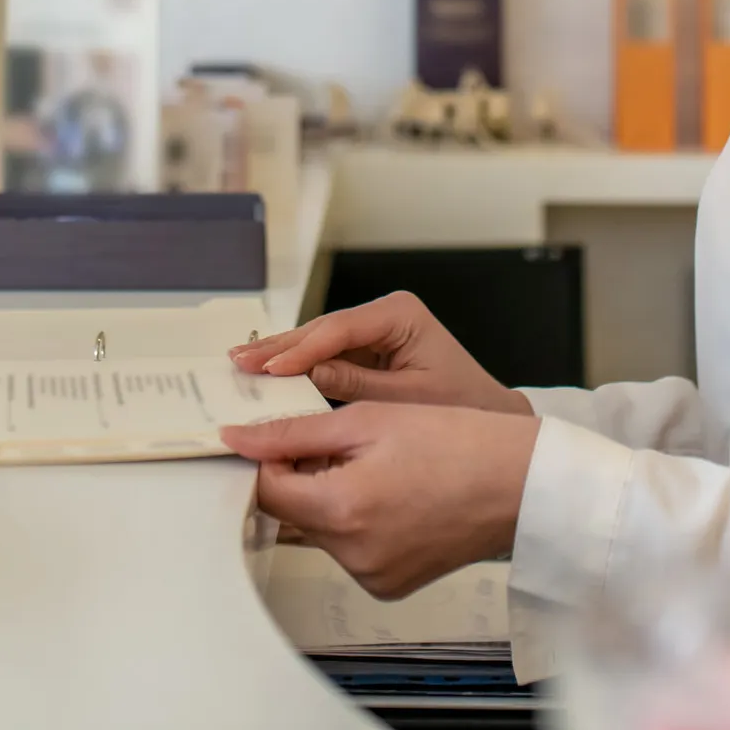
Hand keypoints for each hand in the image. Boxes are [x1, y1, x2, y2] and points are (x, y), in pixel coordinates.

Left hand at [220, 402, 540, 599]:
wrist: (520, 483)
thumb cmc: (456, 442)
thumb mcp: (367, 419)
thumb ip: (294, 432)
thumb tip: (237, 439)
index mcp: (342, 511)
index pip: (266, 491)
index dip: (266, 458)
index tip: (279, 435)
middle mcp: (353, 556)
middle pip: (291, 514)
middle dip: (301, 477)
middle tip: (337, 444)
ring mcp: (373, 576)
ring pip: (319, 533)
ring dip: (327, 500)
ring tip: (371, 467)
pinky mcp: (391, 585)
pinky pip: (350, 552)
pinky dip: (355, 523)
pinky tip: (388, 494)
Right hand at [230, 292, 527, 413]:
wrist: (488, 416)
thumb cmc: (461, 407)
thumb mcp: (407, 400)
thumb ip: (355, 386)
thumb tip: (304, 376)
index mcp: (399, 314)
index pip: (339, 329)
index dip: (302, 350)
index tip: (271, 369)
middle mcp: (383, 314)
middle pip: (321, 329)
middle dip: (280, 347)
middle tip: (240, 361)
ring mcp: (372, 330)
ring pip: (317, 341)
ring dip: (281, 355)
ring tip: (242, 364)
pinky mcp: (364, 350)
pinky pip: (324, 356)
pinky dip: (296, 367)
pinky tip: (266, 372)